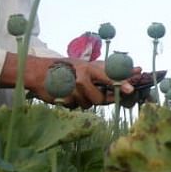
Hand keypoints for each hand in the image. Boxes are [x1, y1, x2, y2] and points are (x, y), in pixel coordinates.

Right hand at [4, 54, 134, 108]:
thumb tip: (133, 69)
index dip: (121, 83)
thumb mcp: (84, 64)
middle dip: (100, 99)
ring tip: (74, 89)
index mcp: (89, 68)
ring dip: (83, 100)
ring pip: (87, 104)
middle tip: (91, 92)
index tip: (131, 89)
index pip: (109, 76)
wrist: (37, 72)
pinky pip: (75, 107)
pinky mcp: (64, 99)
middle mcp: (82, 78)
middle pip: (100, 98)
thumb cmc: (65, 68)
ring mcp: (73, 90)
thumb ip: (105, 69)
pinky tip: (65, 93)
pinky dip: (72, 102)